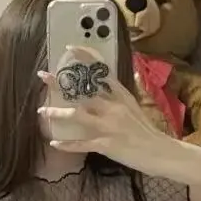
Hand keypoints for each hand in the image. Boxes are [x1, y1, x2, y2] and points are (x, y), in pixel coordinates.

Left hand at [39, 46, 167, 171]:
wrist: (159, 152)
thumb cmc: (147, 131)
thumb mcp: (136, 106)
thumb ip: (126, 91)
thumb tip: (129, 71)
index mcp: (121, 95)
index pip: (101, 71)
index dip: (84, 58)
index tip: (69, 48)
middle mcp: (113, 107)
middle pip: (82, 92)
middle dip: (60, 84)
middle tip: (43, 76)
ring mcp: (108, 126)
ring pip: (77, 115)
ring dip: (57, 113)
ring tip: (41, 111)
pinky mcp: (105, 145)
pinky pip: (81, 144)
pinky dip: (67, 144)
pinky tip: (54, 143)